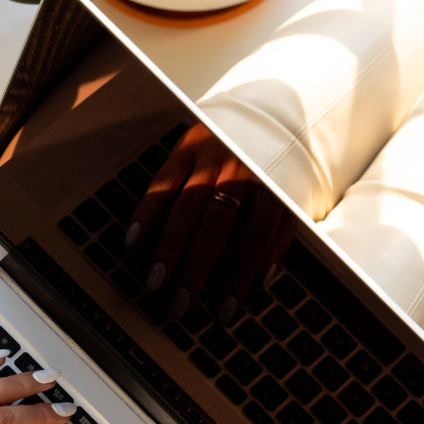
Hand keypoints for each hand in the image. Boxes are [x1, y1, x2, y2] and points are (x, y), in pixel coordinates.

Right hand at [127, 125, 296, 324]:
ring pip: (185, 206)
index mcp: (272, 184)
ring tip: (155, 282)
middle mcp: (241, 168)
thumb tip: (261, 283)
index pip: (255, 239)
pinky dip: (145, 210)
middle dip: (196, 268)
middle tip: (180, 304)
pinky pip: (161, 181)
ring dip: (168, 247)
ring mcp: (211, 155)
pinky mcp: (185, 145)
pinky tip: (133, 238)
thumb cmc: (276, 168)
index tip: (224, 312)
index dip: (239, 278)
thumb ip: (278, 237)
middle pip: (215, 225)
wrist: (266, 112)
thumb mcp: (290, 198)